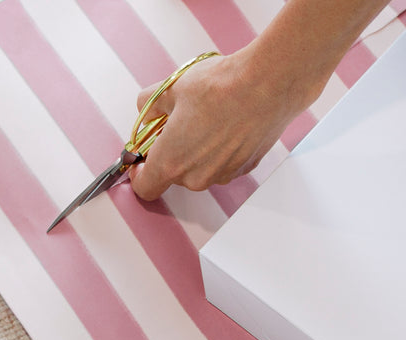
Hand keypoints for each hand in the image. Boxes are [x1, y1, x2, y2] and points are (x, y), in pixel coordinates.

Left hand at [129, 49, 315, 200]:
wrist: (266, 87)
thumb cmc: (219, 88)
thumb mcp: (171, 88)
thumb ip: (150, 106)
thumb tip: (149, 112)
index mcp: (171, 161)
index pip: (145, 187)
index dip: (139, 172)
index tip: (141, 157)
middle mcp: (197, 176)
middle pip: (174, 174)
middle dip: (173, 152)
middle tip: (179, 122)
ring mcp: (223, 175)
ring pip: (200, 169)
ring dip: (198, 150)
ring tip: (208, 118)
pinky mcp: (244, 168)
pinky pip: (223, 164)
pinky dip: (220, 149)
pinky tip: (228, 123)